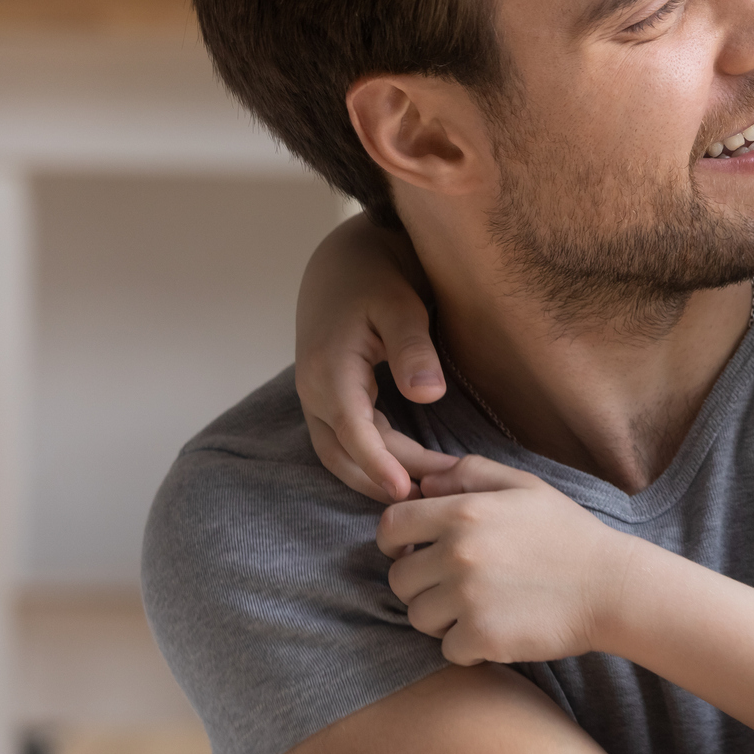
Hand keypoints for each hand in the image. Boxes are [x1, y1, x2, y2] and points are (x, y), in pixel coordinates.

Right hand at [295, 213, 454, 502]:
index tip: (408, 492)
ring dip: (377, 475)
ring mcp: (316, 397)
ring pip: (341, 453)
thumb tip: (429, 393)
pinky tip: (408, 471)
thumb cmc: (376, 277)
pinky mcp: (328, 399)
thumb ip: (414, 348)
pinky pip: (344, 441)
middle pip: (345, 451)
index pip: (352, 430)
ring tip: (429, 491)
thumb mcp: (401, 305)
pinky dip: (371, 460)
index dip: (379, 464)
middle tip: (440, 493)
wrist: (344, 260)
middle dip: (387, 477)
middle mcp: (314, 390)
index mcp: (329, 369)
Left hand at [376, 457, 635, 666]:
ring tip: (478, 608)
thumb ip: (471, 473)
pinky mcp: (482, 637)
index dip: (394, 541)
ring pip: (418, 616)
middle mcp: (459, 553)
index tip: (412, 550)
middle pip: (399, 578)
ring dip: (441, 617)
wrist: (611, 587)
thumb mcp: (525, 487)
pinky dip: (468, 645)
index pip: (391, 525)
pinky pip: (447, 648)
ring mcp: (468, 598)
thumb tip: (423, 483)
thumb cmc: (568, 534)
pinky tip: (497, 629)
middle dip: (421, 583)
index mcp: (464, 512)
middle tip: (456, 585)